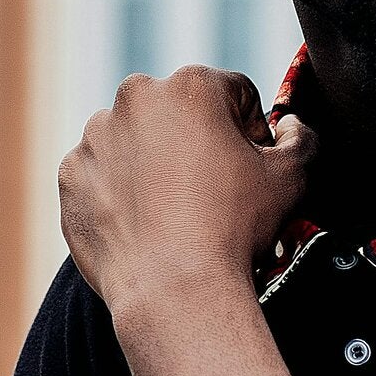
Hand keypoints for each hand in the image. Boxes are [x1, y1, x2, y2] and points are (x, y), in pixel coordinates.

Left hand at [59, 67, 315, 320]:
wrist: (173, 290)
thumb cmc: (234, 229)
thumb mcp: (292, 178)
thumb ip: (303, 139)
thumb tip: (294, 127)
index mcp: (191, 85)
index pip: (234, 95)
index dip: (250, 133)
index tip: (249, 170)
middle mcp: (135, 98)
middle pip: (179, 112)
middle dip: (197, 142)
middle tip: (212, 192)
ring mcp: (96, 137)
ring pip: (136, 140)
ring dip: (155, 163)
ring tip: (175, 211)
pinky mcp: (72, 175)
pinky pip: (102, 174)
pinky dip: (120, 191)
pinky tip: (145, 222)